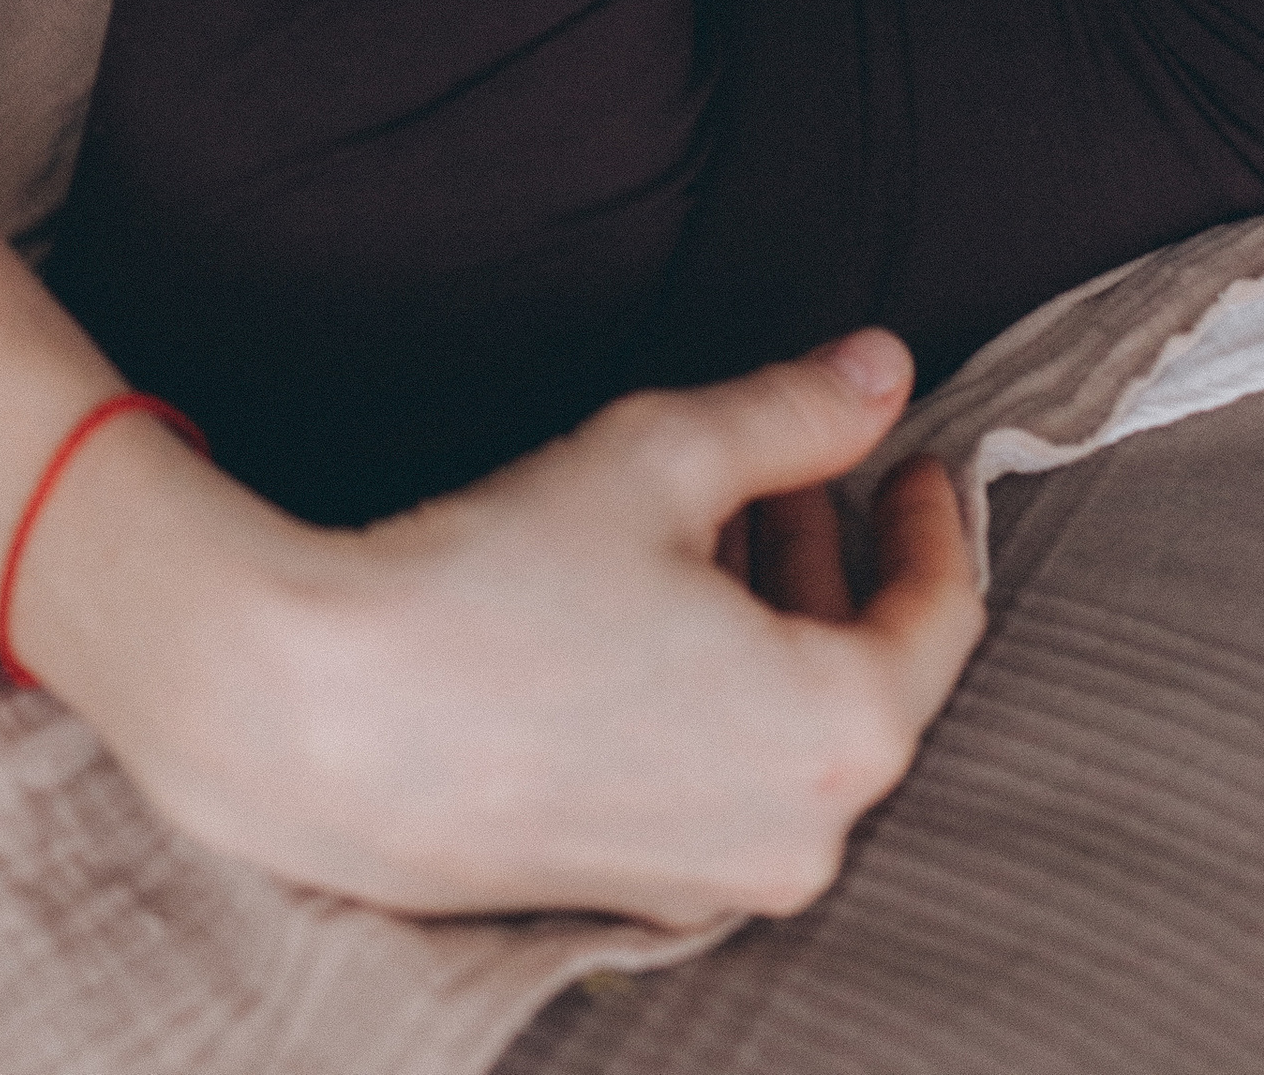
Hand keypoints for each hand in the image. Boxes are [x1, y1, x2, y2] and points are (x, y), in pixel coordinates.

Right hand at [32, 330, 976, 921]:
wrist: (326, 718)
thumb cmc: (498, 582)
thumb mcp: (661, 455)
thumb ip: (791, 411)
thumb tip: (882, 369)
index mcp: (836, 732)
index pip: (938, 620)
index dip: (931, 525)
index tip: (913, 459)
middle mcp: (801, 835)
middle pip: (862, 677)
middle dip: (832, 558)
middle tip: (791, 469)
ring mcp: (716, 882)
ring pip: (789, 729)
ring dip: (768, 618)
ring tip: (706, 518)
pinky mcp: (636, 893)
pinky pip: (721, 780)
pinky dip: (716, 691)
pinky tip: (647, 611)